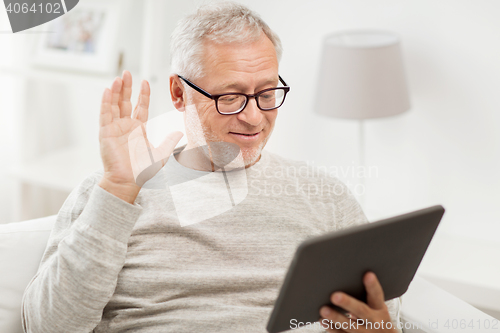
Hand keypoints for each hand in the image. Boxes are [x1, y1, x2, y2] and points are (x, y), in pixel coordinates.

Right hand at [98, 70, 182, 202]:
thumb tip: (180, 132)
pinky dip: (106, 102)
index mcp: (138, 129)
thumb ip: (169, 141)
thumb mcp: (160, 154)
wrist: (128, 180)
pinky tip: (108, 91)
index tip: (145, 82)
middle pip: (125, 102)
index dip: (143, 94)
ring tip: (118, 78)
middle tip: (127, 73)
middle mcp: (126, 126)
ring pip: (114, 105)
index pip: (141, 106)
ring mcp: (114, 128)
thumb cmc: (142, 170)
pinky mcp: (105, 133)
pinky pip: (105, 114)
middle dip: (126, 87)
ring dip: (116, 91)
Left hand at [319, 272, 397, 331]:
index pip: (377, 295)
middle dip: (347, 303)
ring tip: (324, 310)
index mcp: (380, 309)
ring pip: (350, 325)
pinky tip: (324, 321)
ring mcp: (366, 332)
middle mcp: (375, 321)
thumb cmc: (378, 320)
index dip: (372, 285)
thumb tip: (346, 282)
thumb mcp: (378, 308)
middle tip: (335, 296)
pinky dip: (332, 328)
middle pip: (361, 310)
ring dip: (336, 318)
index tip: (368, 275)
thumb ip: (367, 298)